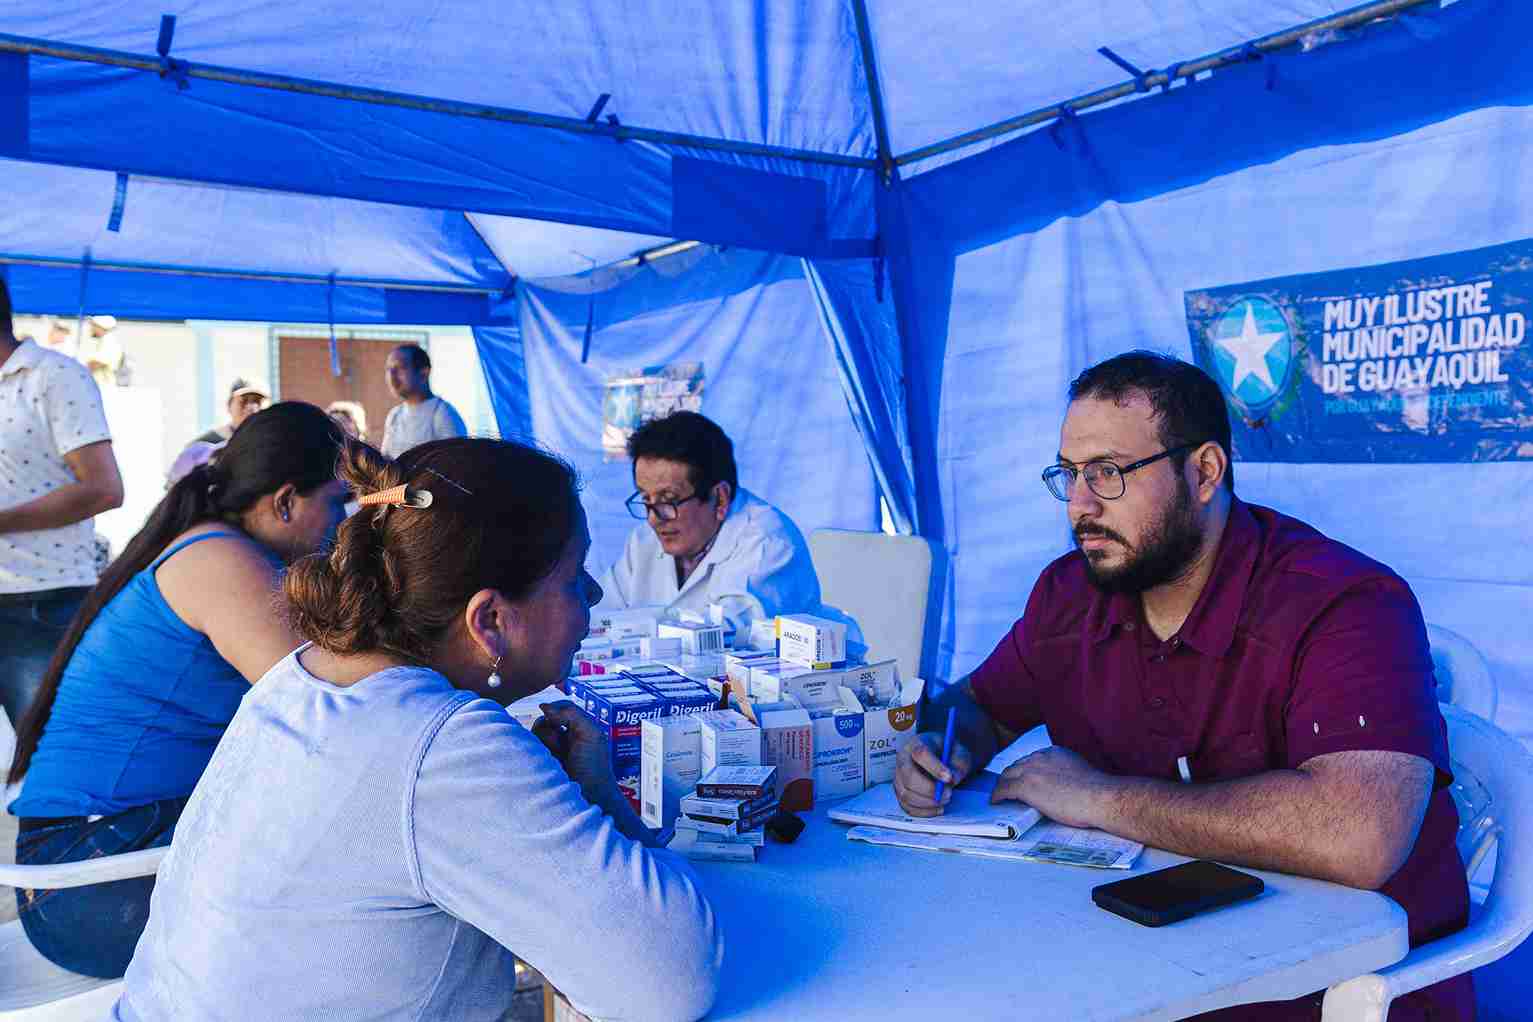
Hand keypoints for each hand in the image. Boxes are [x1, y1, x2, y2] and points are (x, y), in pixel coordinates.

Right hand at [533, 701, 617, 804]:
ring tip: (556, 759)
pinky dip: (535, 752)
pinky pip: (528, 747)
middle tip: (561, 747)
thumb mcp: (591, 733)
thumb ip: (571, 714)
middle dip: (550, 732)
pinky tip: (546, 763)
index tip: (559, 724)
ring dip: (544, 744)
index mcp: (577, 726)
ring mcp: (550, 750)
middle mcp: (562, 736)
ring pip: (535, 734)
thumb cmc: (594, 765)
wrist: (588, 796)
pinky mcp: (539, 762)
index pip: (560, 708)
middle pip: (544, 720)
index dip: (556, 712)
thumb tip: (543, 706)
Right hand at [893, 732, 972, 816]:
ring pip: (906, 794)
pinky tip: (938, 808)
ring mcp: (899, 777)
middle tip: (949, 794)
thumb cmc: (950, 755)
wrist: (943, 760)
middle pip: (909, 777)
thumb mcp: (960, 755)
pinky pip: (907, 807)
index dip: (934, 767)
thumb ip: (958, 766)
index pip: (921, 753)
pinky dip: (924, 811)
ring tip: (945, 800)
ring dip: (927, 802)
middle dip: (929, 789)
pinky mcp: (900, 792)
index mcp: (917, 743)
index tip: (949, 778)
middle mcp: (903, 759)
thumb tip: (952, 779)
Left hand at [990, 746, 1118, 828]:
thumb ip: (1065, 773)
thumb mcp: (1079, 772)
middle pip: (1017, 766)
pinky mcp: (1025, 786)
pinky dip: (998, 795)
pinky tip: (996, 801)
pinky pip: (1004, 790)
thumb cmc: (1097, 791)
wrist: (1098, 797)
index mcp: (1054, 752)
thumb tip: (1061, 785)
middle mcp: (1040, 757)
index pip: (1032, 760)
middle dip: (1012, 776)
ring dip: (1002, 785)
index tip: (1024, 778)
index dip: (1026, 770)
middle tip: (1009, 787)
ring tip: (1000, 795)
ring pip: (1007, 776)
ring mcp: (1031, 771)